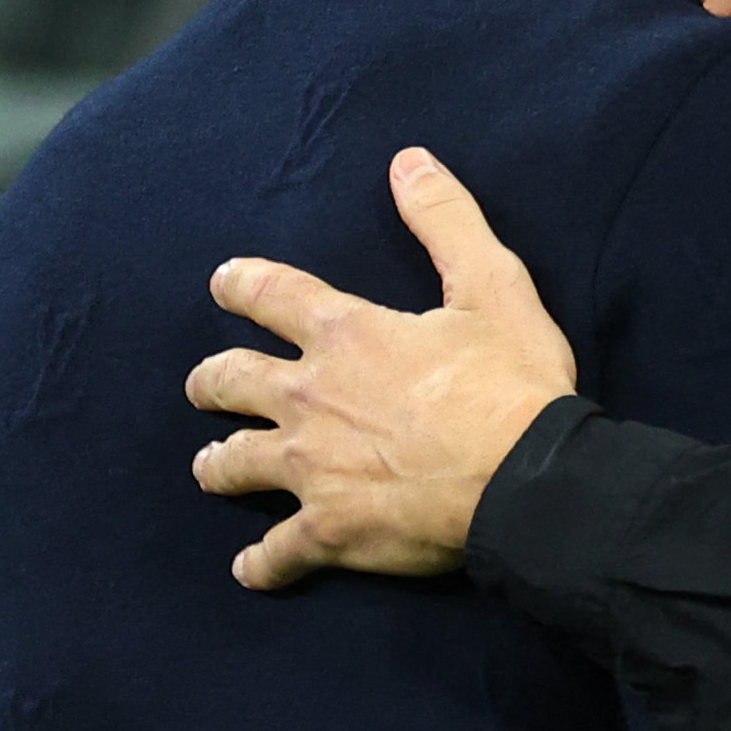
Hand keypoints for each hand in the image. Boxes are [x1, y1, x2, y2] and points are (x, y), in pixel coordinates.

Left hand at [187, 148, 577, 588]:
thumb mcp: (491, 286)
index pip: (270, 294)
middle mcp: (309, 397)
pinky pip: (276, 552)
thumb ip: (445, 221)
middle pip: (230, 381)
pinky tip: (250, 569)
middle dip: (210, 380)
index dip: (240, 284)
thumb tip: (408, 161)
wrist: (526, 482)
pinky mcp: (328, 530)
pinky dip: (260, 564)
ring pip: (234, 463)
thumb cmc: (512, 384)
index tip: (222, 284)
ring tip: (210, 467)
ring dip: (217, 464)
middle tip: (204, 385)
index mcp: (345, 334)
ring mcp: (312, 468)